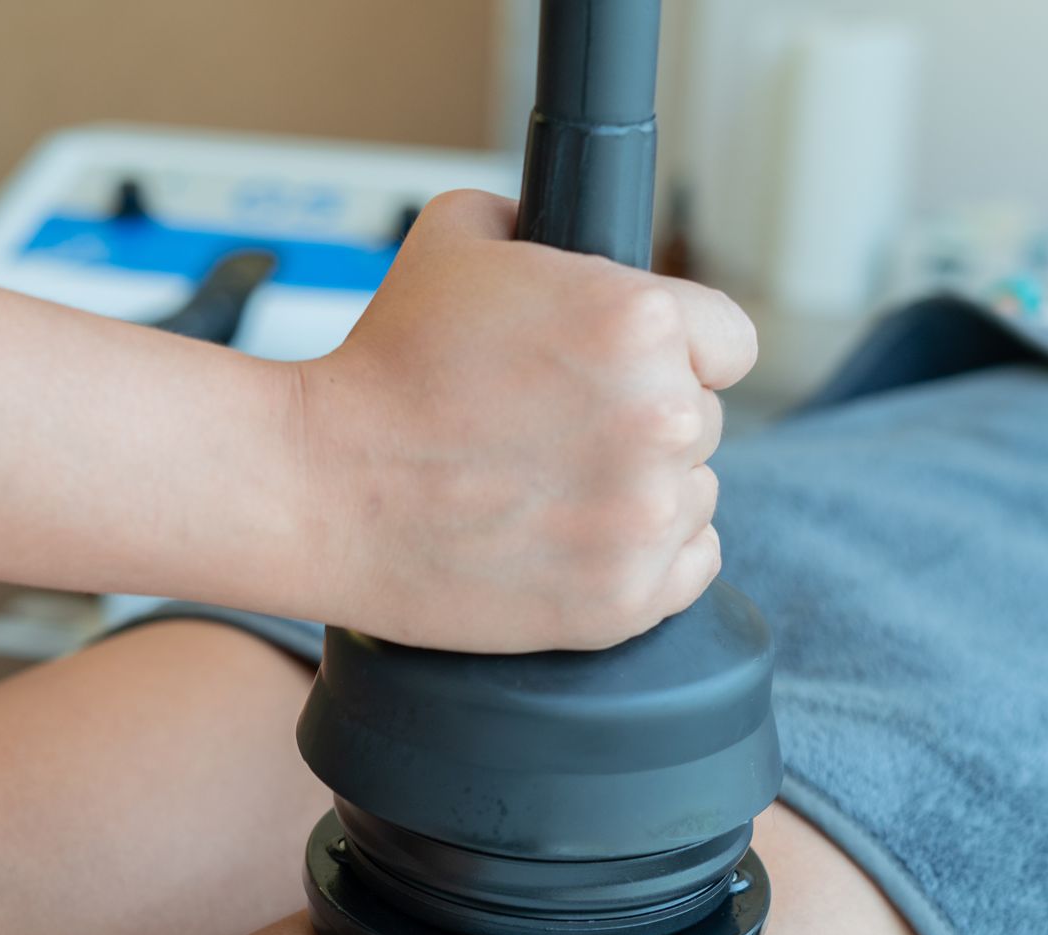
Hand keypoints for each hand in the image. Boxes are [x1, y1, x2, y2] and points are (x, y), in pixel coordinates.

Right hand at [297, 189, 756, 652]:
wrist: (318, 489)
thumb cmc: (379, 368)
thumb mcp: (452, 236)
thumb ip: (535, 222)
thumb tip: (556, 231)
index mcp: (637, 321)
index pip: (729, 341)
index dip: (676, 352)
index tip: (624, 373)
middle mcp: (658, 418)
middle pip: (701, 422)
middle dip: (637, 424)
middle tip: (552, 435)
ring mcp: (644, 517)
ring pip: (693, 496)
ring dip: (639, 493)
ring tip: (548, 490)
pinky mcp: (622, 599)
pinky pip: (690, 568)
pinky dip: (646, 560)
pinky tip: (577, 539)